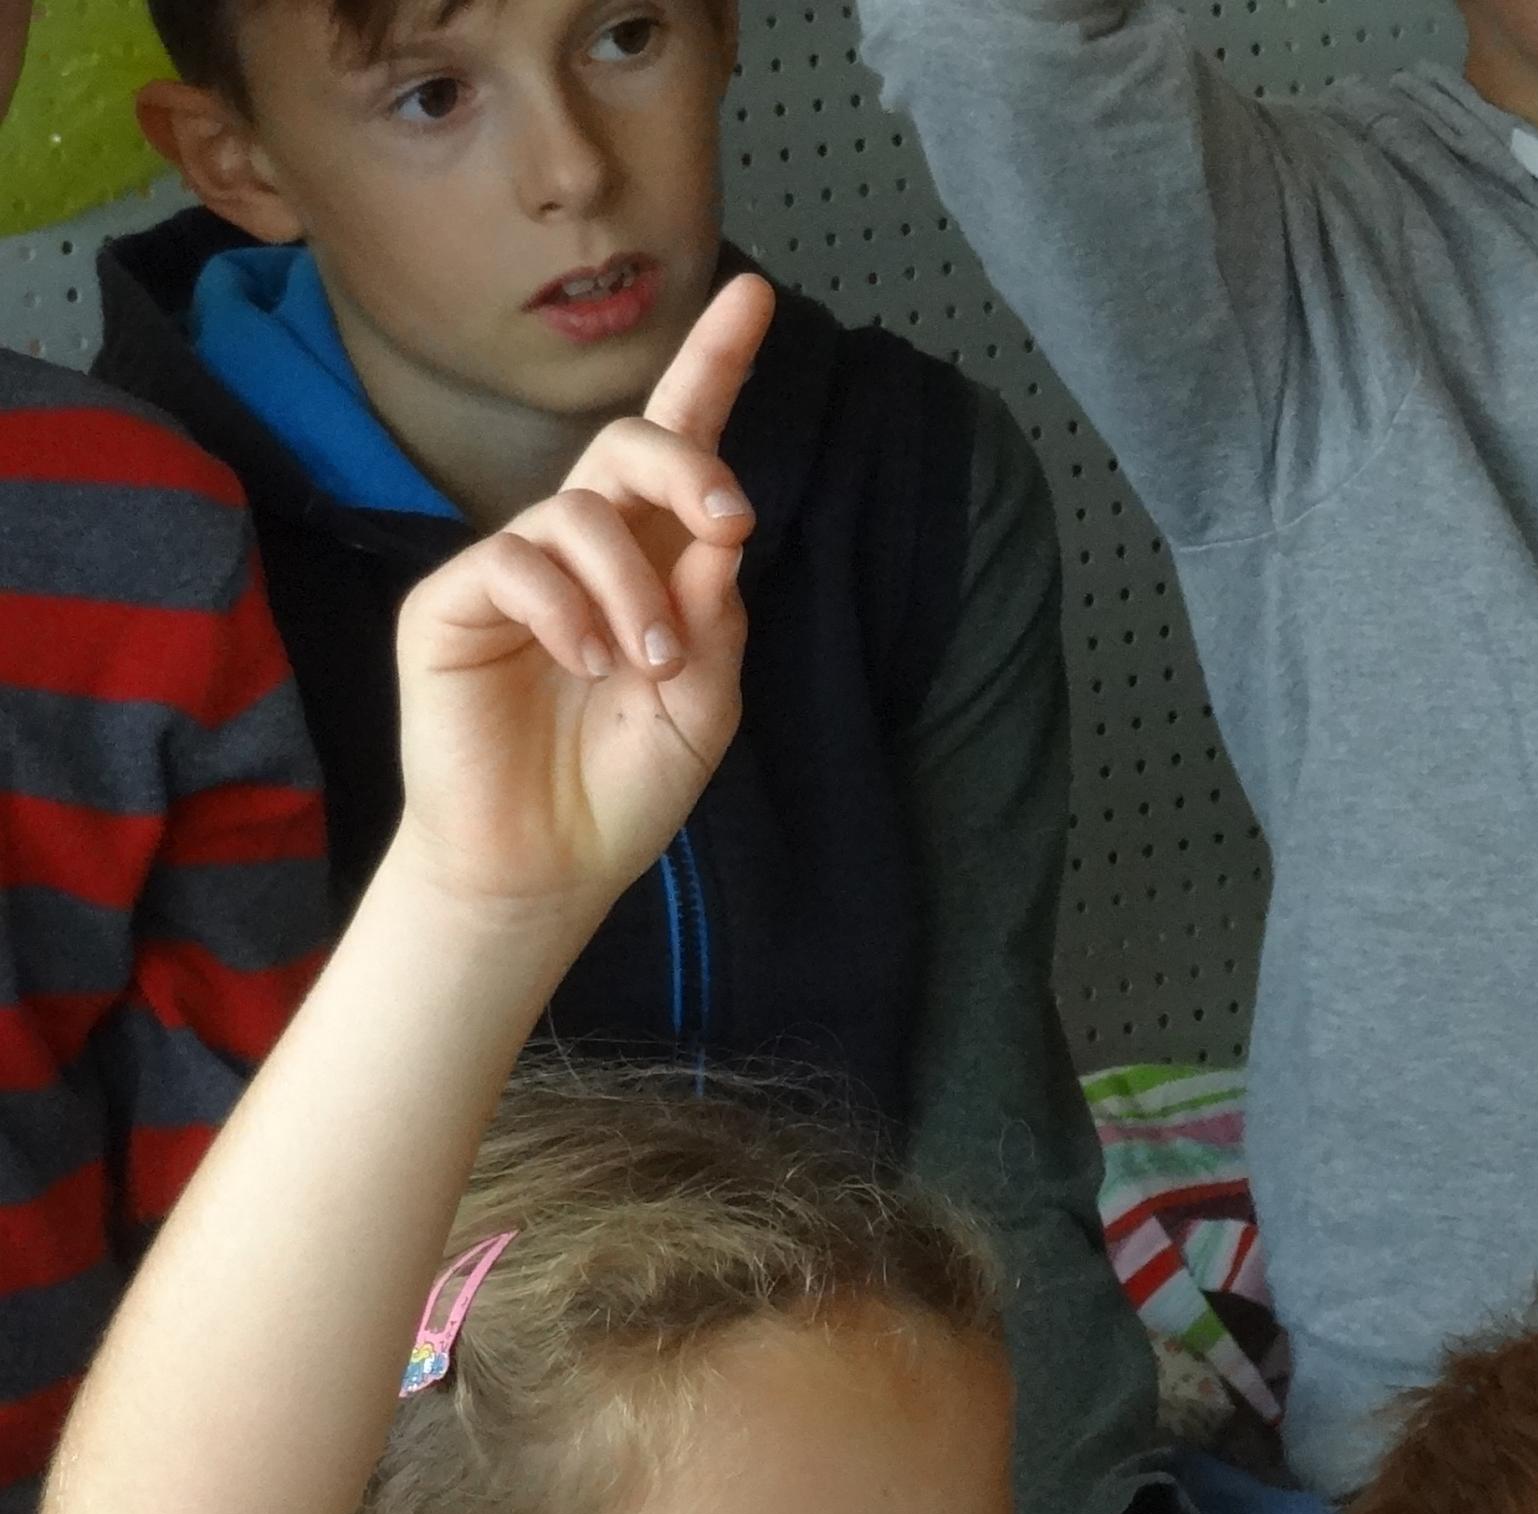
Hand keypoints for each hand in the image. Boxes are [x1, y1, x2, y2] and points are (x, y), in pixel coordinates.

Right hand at [385, 272, 773, 922]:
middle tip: (728, 520)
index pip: (680, 449)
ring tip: (649, 663)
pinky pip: (515, 563)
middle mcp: (581, 548)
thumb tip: (720, 529)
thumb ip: (714, 614)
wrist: (547, 863)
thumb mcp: (703, 702)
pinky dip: (568, 611)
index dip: (714, 370)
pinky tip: (586, 664)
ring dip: (635, 587)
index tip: (755, 298)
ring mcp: (513, 570)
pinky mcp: (454, 601)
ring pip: (580, 513)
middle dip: (688, 462)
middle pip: (628, 445)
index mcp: (651, 562)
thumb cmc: (624, 782)